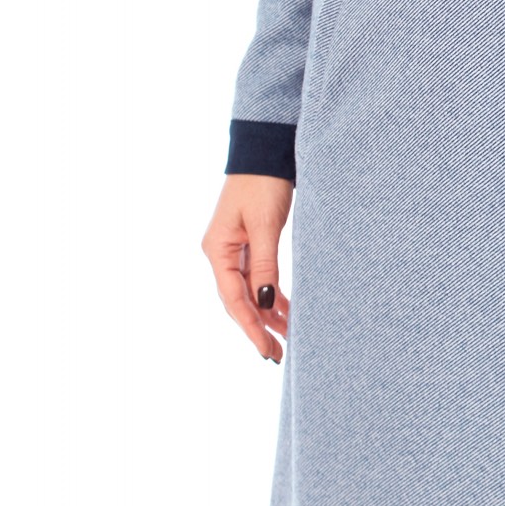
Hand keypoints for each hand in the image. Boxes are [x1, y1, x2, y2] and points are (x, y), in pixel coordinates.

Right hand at [201, 174, 293, 362]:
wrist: (265, 150)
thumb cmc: (263, 183)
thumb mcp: (264, 224)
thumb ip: (264, 265)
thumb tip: (264, 304)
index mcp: (217, 250)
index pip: (233, 299)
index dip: (250, 328)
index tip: (267, 350)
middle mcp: (220, 253)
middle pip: (238, 301)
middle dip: (258, 329)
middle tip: (277, 355)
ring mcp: (233, 249)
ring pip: (249, 292)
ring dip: (267, 315)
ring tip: (287, 338)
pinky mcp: (248, 244)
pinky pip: (257, 278)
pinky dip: (271, 296)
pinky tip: (285, 311)